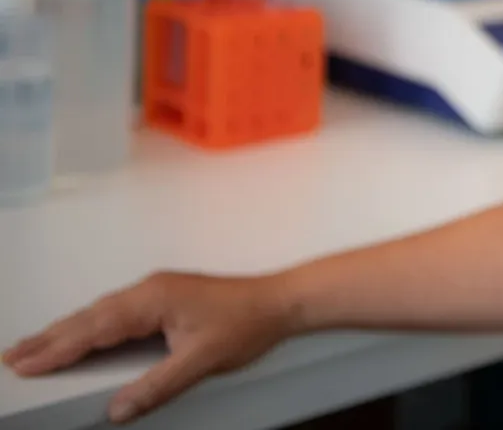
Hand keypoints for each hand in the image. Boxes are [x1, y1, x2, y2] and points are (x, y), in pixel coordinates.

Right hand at [2, 271, 295, 423]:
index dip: (57, 348)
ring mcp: (158, 292)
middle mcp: (151, 290)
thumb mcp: (201, 361)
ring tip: (36, 347)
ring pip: (101, 312)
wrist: (280, 301)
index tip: (26, 363)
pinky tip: (82, 333)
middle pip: (90, 317)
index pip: (94, 328)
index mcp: (153, 299)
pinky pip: (117, 311)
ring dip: (68, 329)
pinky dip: (91, 324)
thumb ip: (157, 386)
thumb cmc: (248, 321)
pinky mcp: (165, 298)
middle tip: (14, 355)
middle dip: (50, 338)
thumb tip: (119, 409)